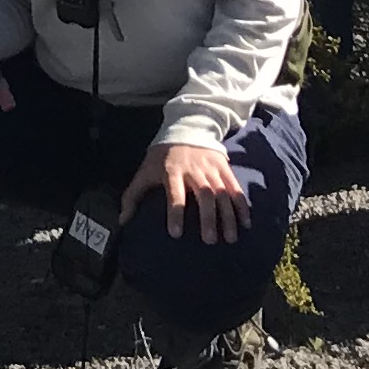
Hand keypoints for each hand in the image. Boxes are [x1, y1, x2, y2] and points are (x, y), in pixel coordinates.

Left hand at [128, 136, 249, 244]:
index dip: (175, 212)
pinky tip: (245, 223)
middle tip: (209, 240)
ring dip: (228, 216)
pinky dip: (242, 205)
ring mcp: (211, 169)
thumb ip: (133, 196)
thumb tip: (123, 221)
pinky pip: (235, 188)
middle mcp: (194, 170)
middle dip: (208, 218)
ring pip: (222, 193)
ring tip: (230, 238)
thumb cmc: (162, 157)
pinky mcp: (224, 168)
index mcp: (172, 171)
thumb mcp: (145, 171)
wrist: (186, 127)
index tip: (176, 234)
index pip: (174, 193)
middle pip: (204, 194)